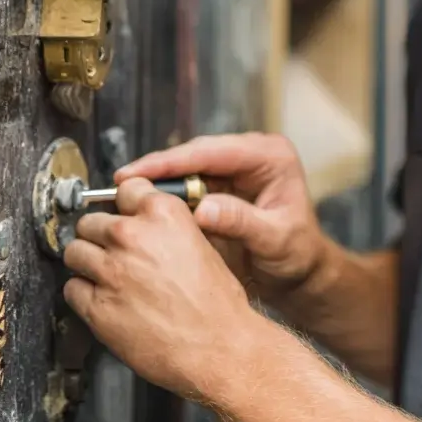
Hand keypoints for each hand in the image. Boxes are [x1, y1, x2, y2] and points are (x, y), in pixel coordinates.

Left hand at [63, 177, 256, 398]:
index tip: (122, 212)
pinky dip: (83, 292)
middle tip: (112, 249)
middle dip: (99, 234)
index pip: (125, 188)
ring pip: (74, 251)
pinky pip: (71, 288)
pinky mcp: (96, 307)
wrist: (216, 344)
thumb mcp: (202, 242)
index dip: (124, 203)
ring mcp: (110, 271)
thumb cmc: (216, 299)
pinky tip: (102, 297)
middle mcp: (132, 236)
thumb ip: (169, 226)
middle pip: (90, 221)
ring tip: (103, 273)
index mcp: (163, 214)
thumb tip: (147, 222)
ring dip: (86, 261)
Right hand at [115, 133, 329, 303]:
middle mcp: (252, 155)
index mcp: (271, 155)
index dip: (174, 160)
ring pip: (188, 168)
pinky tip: (141, 207)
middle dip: (158, 168)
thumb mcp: (275, 238)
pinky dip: (166, 196)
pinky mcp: (223, 186)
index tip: (139, 172)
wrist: (301, 270)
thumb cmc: (297, 252)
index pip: (215, 150)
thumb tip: (204, 209)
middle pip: (197, 154)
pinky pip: (189, 185)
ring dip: (157, 181)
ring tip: (121, 196)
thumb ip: (241, 222)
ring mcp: (236, 169)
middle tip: (120, 184)